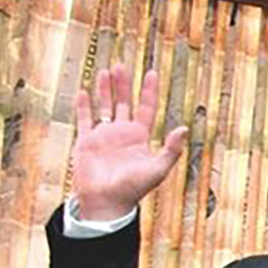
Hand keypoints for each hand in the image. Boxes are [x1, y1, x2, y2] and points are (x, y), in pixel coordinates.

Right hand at [71, 64, 187, 221]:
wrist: (107, 202)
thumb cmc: (134, 189)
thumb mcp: (158, 168)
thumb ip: (171, 149)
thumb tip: (184, 128)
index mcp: (140, 137)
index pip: (146, 108)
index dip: (149, 91)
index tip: (151, 72)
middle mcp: (122, 133)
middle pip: (124, 102)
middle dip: (123, 84)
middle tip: (122, 65)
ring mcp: (104, 136)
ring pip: (105, 106)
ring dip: (104, 89)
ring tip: (106, 71)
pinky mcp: (86, 141)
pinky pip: (84, 119)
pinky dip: (84, 105)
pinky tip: (83, 91)